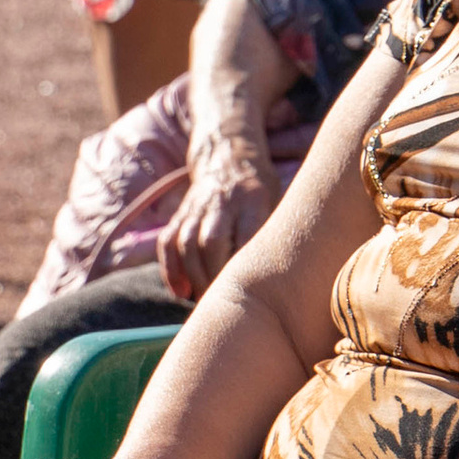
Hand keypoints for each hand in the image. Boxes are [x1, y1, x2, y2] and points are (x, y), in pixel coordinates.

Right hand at [158, 128, 281, 301]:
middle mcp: (223, 201)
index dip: (243, 266)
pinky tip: (181, 291)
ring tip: (204, 300)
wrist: (230, 155)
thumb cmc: (263, 190)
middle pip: (211, 242)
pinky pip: (168, 242)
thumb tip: (290, 279)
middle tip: (225, 302)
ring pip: (186, 243)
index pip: (246, 235)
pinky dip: (171, 269)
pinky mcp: (181, 213)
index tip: (251, 294)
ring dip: (193, 276)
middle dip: (215, 276)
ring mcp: (198, 206)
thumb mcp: (279, 200)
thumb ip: (277, 232)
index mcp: (254, 198)